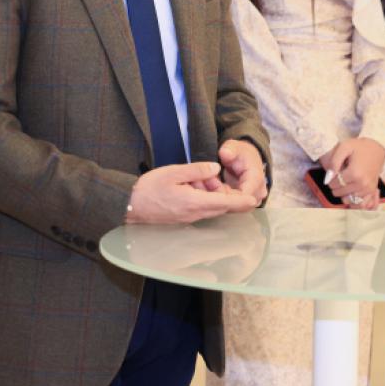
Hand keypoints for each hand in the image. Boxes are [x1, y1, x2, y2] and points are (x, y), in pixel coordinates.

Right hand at [125, 162, 256, 224]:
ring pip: (212, 206)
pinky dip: (204, 196)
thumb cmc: (148, 189)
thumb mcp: (174, 172)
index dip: (242, 202)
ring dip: (213, 193)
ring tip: (200, 176)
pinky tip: (194, 184)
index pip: (226, 203)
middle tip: (226, 179)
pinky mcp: (183, 217)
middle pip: (222, 207)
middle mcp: (196, 214)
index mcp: (196, 203)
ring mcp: (189, 218)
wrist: (128, 207)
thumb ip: (197, 170)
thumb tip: (216, 168)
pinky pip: (201, 208)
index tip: (255, 199)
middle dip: (230, 194)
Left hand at [217, 139, 267, 204]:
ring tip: (211, 185)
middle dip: (222, 197)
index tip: (212, 184)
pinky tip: (215, 190)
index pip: (243, 196)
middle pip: (239, 204)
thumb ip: (229, 150)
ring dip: (222, 200)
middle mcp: (259, 192)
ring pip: (235, 207)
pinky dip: (224, 200)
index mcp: (256, 179)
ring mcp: (255, 199)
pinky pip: (234, 206)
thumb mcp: (233, 147)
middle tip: (208, 184)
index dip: (226, 194)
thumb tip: (225, 153)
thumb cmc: (239, 152)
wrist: (247, 157)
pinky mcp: (248, 203)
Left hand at [320, 137, 384, 201]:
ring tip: (344, 184)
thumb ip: (333, 162)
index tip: (332, 175)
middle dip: (335, 187)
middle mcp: (362, 183)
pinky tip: (350, 194)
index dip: (330, 180)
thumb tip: (327, 178)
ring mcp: (368, 189)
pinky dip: (353, 201)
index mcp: (354, 173)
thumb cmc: (359, 147)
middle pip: (340, 193)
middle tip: (338, 178)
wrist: (376, 148)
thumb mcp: (344, 147)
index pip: (335, 184)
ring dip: (343, 194)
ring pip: (348, 200)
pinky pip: (360, 204)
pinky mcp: (372, 191)